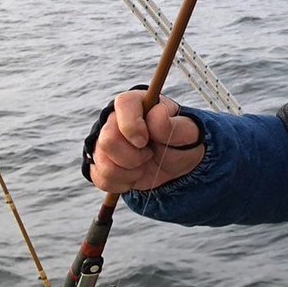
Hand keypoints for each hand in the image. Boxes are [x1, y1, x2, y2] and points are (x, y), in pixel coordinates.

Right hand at [86, 90, 204, 193]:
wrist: (176, 166)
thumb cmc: (181, 142)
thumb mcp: (188, 134)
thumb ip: (175, 125)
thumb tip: (157, 112)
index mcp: (138, 103)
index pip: (124, 103)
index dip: (132, 125)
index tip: (145, 141)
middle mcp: (114, 120)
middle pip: (108, 140)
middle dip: (134, 156)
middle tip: (150, 154)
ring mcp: (103, 142)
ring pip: (103, 162)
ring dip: (130, 171)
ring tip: (144, 164)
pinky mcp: (99, 163)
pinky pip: (101, 179)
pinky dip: (123, 183)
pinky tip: (135, 175)